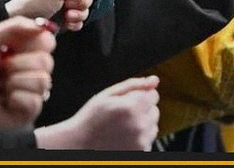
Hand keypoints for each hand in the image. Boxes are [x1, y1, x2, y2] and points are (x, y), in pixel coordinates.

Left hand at [0, 16, 56, 131]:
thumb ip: (16, 24)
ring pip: (42, 81)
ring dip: (15, 82)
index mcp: (24, 51)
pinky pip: (35, 101)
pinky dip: (17, 99)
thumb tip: (41, 25)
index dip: (33, 43)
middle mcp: (31, 70)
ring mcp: (32, 91)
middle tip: (1, 68)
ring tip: (0, 86)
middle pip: (47, 61)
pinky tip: (5, 100)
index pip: (48, 41)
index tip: (13, 46)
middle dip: (19, 64)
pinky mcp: (29, 111)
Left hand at [5, 0, 96, 31]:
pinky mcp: (64, 18)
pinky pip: (80, 19)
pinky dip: (76, 23)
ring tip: (67, 17)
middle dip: (81, 2)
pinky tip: (68, 25)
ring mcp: (64, 4)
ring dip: (79, 14)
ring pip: (85, 7)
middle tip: (68, 6)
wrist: (21, 25)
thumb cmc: (33, 3)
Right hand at [34, 76, 159, 150]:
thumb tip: (154, 80)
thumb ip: (133, 85)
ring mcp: (141, 141)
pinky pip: (148, 140)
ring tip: (121, 128)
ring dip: (142, 124)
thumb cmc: (91, 119)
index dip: (140, 96)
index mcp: (132, 107)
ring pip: (153, 126)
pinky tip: (123, 138)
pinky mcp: (140, 152)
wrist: (78, 146)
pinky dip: (140, 138)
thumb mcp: (107, 95)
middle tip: (121, 115)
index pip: (153, 95)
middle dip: (142, 110)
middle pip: (155, 110)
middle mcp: (139, 125)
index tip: (127, 102)